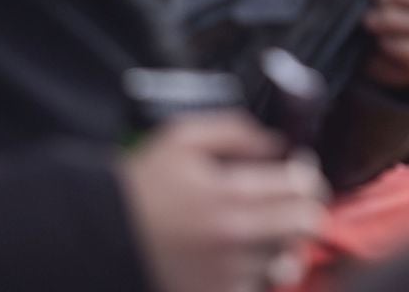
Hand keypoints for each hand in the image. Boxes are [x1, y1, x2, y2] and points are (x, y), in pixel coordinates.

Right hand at [118, 112, 328, 291]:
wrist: (101, 237)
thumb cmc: (140, 187)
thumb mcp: (182, 139)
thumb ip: (235, 132)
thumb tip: (275, 143)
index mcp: (227, 195)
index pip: (301, 187)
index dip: (307, 174)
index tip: (299, 171)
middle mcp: (233, 238)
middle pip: (305, 226)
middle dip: (305, 208)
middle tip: (292, 201)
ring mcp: (226, 274)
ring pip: (287, 259)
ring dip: (283, 243)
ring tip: (264, 230)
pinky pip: (260, 286)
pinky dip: (259, 272)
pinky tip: (241, 255)